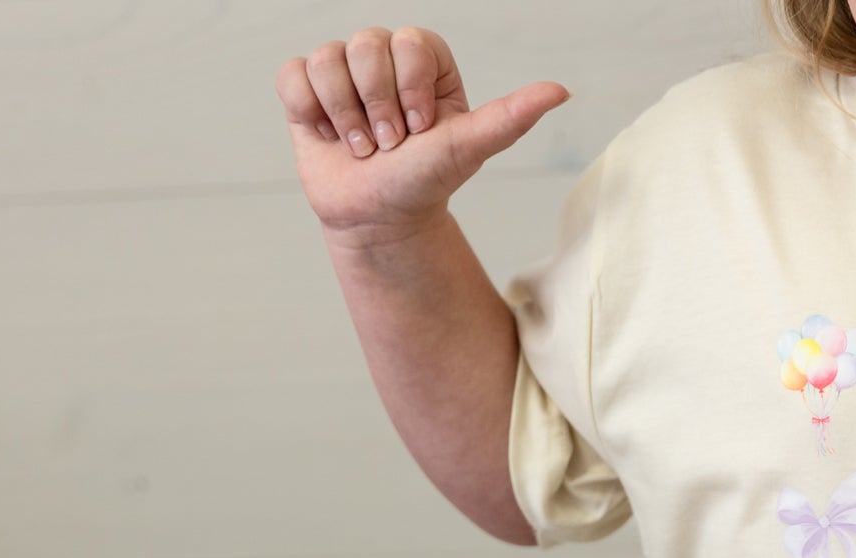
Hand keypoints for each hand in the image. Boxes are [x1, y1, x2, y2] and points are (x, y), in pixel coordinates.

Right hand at [275, 26, 570, 243]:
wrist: (381, 217)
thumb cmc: (427, 181)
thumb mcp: (469, 147)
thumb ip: (512, 116)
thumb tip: (561, 91)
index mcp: (426, 59)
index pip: (410, 42)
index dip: (409, 91)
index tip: (419, 131)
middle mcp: (384, 56)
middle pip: (365, 46)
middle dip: (377, 107)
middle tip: (390, 145)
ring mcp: (342, 70)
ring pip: (327, 60)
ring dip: (344, 116)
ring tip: (361, 146)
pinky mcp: (306, 88)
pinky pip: (294, 75)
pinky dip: (310, 113)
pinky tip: (328, 136)